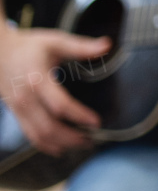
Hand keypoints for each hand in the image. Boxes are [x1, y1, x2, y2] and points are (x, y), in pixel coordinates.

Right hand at [0, 26, 108, 155]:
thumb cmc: (30, 46)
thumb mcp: (56, 41)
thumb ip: (81, 46)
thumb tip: (107, 45)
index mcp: (37, 80)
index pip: (59, 105)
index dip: (79, 116)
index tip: (97, 122)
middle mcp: (26, 98)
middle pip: (49, 127)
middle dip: (72, 137)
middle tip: (94, 139)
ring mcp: (19, 109)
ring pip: (39, 135)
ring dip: (62, 144)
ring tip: (84, 144)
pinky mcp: (17, 114)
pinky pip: (30, 135)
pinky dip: (46, 145)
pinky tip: (63, 148)